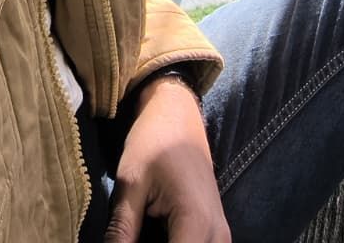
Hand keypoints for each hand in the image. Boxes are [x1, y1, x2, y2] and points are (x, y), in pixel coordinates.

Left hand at [103, 76, 229, 242]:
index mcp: (196, 223)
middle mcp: (217, 235)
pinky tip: (150, 232)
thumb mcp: (130, 183)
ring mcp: (221, 236)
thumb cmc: (153, 140)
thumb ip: (121, 230)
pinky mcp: (217, 234)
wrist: (178, 113)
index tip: (124, 240)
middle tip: (127, 234)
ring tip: (136, 231)